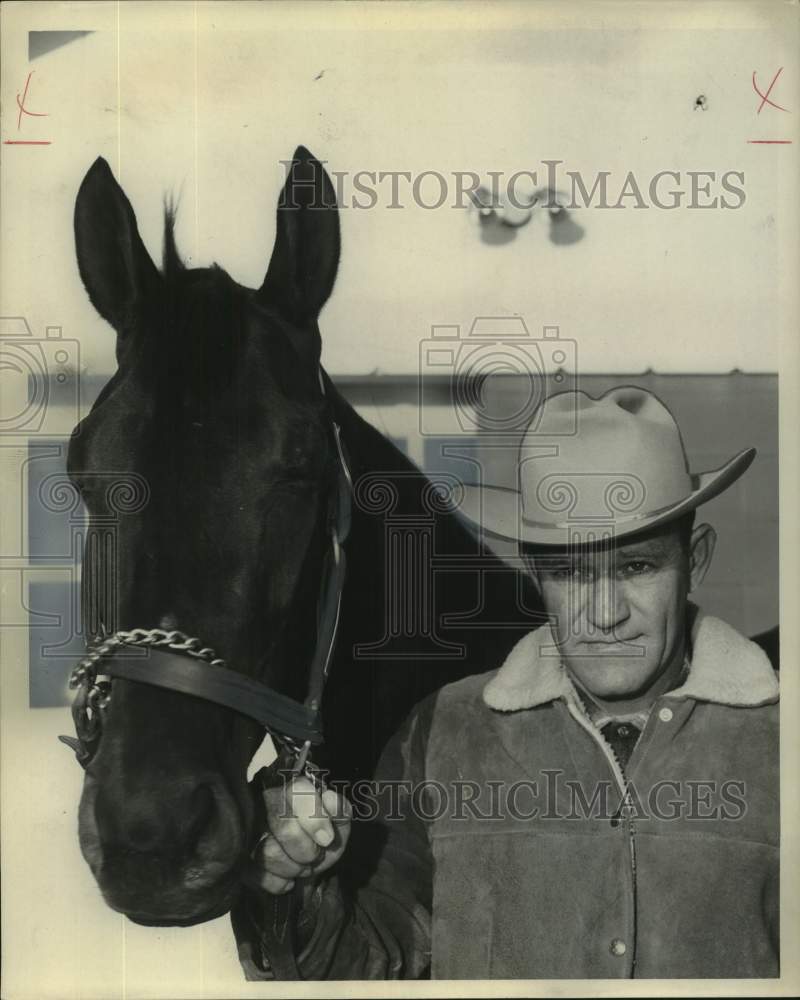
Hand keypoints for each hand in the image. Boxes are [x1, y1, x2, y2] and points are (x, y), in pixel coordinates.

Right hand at [246, 776, 351, 894]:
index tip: (327, 839)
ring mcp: (249, 830)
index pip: (297, 791)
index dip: (314, 817)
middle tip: (315, 855)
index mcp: (292, 788)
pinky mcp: (240, 857)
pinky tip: (288, 879)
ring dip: (294, 867)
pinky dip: (279, 883)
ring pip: (269, 853)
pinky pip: (256, 875)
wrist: (306, 861)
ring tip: (302, 866)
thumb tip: (330, 800)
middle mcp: (265, 803)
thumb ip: (340, 810)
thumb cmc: (320, 836)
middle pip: (284, 828)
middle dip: (307, 851)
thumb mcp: (338, 823)